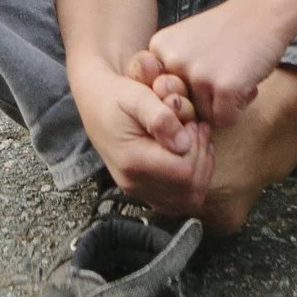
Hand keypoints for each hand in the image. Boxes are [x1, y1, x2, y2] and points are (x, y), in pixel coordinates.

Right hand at [71, 59, 211, 218]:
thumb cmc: (116, 95)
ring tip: (196, 142)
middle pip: (190, 190)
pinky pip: (178, 201)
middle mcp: (134, 182)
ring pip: (188, 200)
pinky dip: (192, 182)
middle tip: (197, 129)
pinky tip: (190, 155)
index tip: (192, 123)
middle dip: (202, 158)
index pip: (184, 172)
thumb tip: (183, 145)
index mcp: (133, 160)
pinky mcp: (143, 191)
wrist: (94, 101)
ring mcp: (138, 190)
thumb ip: (160, 118)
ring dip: (201, 171)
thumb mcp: (136, 96)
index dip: (197, 149)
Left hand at [147, 9, 287, 131]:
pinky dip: (239, 109)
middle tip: (221, 71)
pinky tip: (245, 83)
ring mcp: (198, 75)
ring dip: (223, 104)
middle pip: (182, 108)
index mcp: (158, 48)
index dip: (184, 90)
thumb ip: (171, 71)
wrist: (264, 11)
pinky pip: (226, 120)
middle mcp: (173, 61)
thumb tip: (168, 116)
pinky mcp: (225, 88)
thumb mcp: (185, 41)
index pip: (161, 93)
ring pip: (204, 116)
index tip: (202, 68)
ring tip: (236, 73)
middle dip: (203, 99)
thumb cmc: (227, 31)